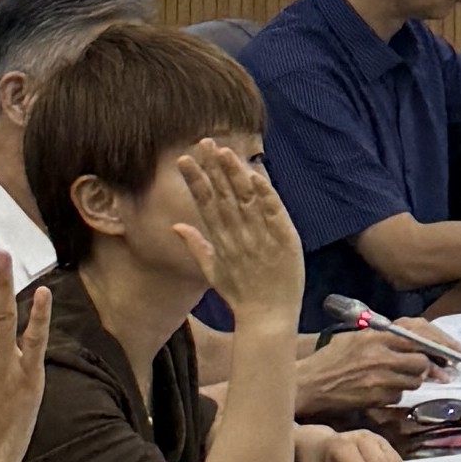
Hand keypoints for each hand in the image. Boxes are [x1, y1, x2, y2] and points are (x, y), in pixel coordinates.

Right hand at [177, 139, 305, 331]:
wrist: (267, 319)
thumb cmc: (241, 296)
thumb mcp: (212, 271)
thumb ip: (195, 246)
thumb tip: (176, 226)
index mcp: (220, 241)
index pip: (205, 204)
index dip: (195, 180)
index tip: (185, 159)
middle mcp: (238, 236)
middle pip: (223, 196)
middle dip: (213, 168)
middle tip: (204, 142)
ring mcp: (260, 239)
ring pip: (246, 200)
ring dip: (235, 175)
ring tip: (225, 152)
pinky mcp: (284, 242)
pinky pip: (274, 214)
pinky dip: (265, 196)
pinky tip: (256, 177)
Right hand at [295, 325, 436, 413]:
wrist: (309, 383)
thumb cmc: (331, 360)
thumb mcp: (356, 339)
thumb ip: (385, 339)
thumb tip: (418, 345)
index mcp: (375, 335)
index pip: (419, 336)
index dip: (441, 345)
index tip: (456, 353)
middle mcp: (380, 355)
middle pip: (421, 362)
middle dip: (428, 368)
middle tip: (433, 371)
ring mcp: (379, 378)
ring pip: (413, 381)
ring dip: (411, 381)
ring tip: (396, 378)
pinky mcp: (376, 397)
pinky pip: (399, 396)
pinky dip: (396, 394)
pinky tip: (381, 390)